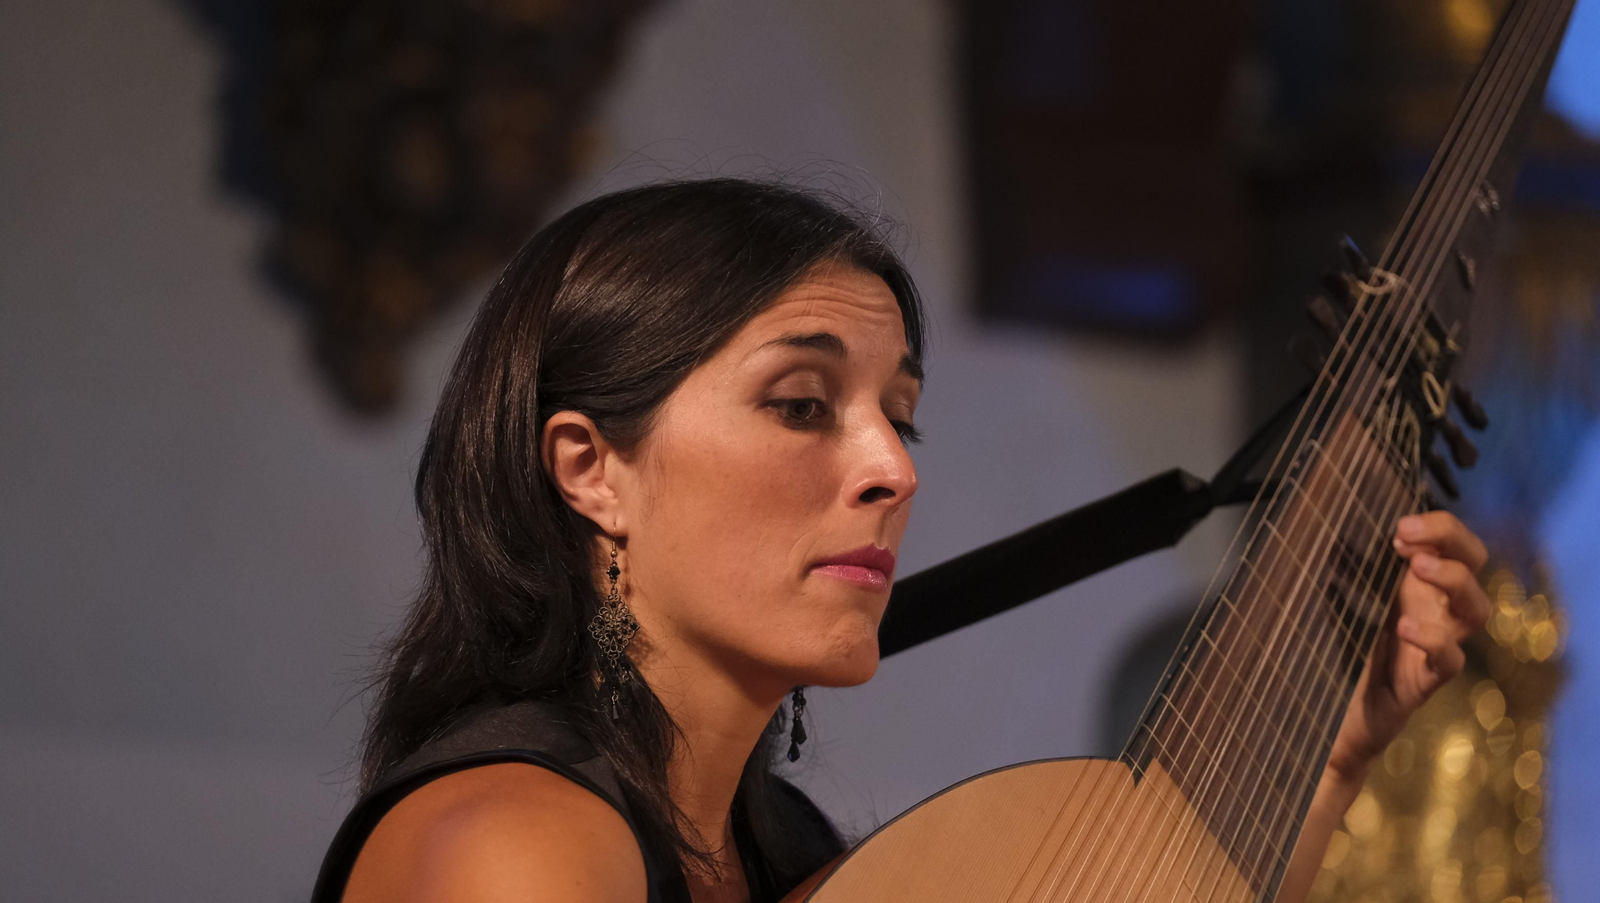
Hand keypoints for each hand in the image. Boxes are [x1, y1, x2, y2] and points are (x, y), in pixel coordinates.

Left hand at [1325, 511, 1491, 780]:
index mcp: (1416, 585)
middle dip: (1452, 541)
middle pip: (1476, 564)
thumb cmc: (1341, 653)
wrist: (1335, 716)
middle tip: (1407, 539)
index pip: (1451, 543)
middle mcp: (1435, 609)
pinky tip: (1404, 628)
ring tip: (1417, 568)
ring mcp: (1438, 644)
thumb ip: (1342, 570)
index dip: (1438, 527)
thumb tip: (1322, 530)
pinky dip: (1433, 640)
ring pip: (1477, 610)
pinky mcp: (1428, 680)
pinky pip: (1451, 659)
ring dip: (1453, 581)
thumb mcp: (1339, 602)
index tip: (1401, 526)